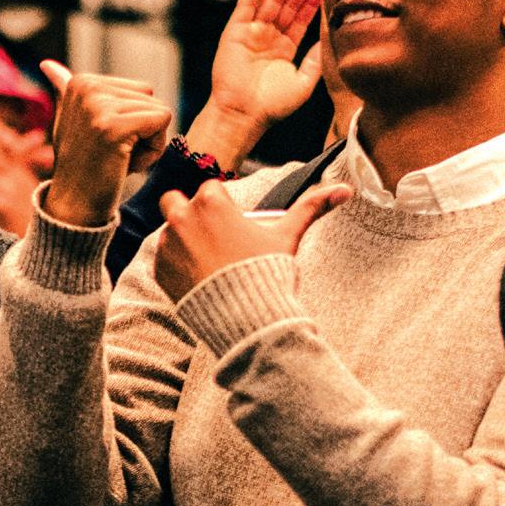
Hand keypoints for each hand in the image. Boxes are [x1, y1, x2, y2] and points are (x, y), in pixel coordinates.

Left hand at [0, 116, 55, 235]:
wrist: (50, 237)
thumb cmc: (32, 214)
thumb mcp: (26, 187)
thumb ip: (18, 171)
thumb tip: (12, 157)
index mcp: (20, 170)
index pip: (11, 144)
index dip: (0, 131)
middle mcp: (16, 176)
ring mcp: (11, 190)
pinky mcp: (6, 207)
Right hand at [35, 59, 172, 226]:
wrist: (73, 207)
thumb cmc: (80, 166)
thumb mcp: (71, 122)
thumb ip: (65, 90)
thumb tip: (47, 64)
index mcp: (81, 81)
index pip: (141, 89)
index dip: (133, 120)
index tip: (106, 140)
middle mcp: (87, 86)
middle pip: (152, 97)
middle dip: (143, 130)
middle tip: (113, 153)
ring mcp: (98, 106)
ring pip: (159, 111)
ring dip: (148, 143)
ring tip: (117, 159)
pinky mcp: (113, 125)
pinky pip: (162, 123)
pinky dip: (153, 150)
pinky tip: (125, 164)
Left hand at [151, 181, 349, 301]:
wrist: (245, 317)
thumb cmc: (267, 271)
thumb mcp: (287, 236)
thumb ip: (311, 207)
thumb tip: (345, 190)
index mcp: (210, 201)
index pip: (210, 188)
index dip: (222, 205)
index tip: (232, 223)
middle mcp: (182, 218)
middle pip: (176, 201)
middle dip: (190, 212)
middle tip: (212, 235)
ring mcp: (167, 245)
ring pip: (168, 232)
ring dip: (183, 240)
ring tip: (210, 263)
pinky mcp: (159, 271)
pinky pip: (162, 260)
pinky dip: (176, 266)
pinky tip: (199, 279)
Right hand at [191, 0, 327, 163]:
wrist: (243, 116)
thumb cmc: (272, 106)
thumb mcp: (304, 82)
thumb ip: (315, 58)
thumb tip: (327, 36)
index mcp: (285, 47)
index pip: (303, 16)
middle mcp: (269, 37)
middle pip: (289, 3)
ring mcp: (251, 32)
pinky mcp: (235, 32)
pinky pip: (246, 5)